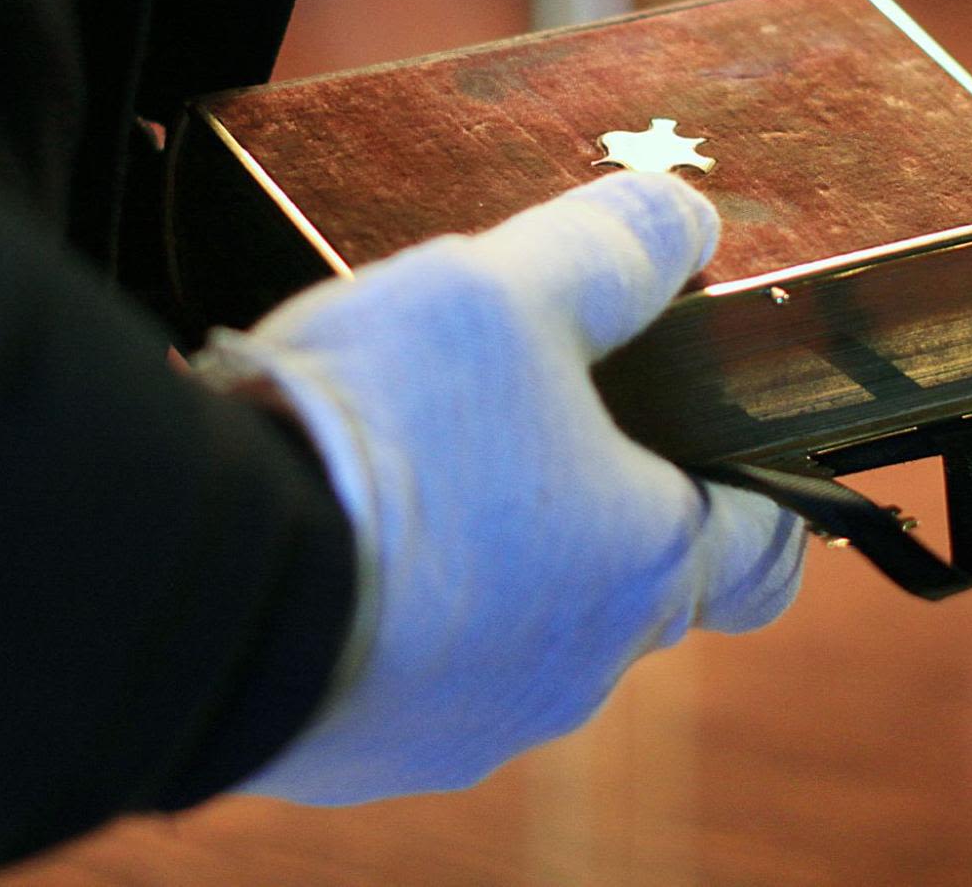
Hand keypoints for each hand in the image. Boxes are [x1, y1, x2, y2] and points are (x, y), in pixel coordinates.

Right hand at [193, 171, 803, 803]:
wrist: (203, 574)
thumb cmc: (380, 435)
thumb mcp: (506, 289)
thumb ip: (610, 249)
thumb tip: (685, 222)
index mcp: (644, 562)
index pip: (768, 549)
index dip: (762, 488)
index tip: (725, 442)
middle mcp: (575, 667)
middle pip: (630, 583)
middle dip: (588, 499)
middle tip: (514, 414)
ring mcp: (470, 723)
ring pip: (518, 628)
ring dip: (487, 555)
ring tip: (404, 464)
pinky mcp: (367, 749)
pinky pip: (414, 670)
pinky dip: (397, 607)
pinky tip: (337, 533)